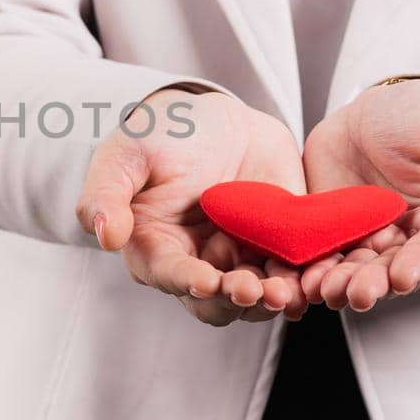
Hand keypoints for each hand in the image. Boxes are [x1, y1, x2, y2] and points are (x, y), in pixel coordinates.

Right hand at [76, 89, 308, 325]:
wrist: (211, 116)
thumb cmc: (158, 135)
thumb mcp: (125, 155)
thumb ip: (105, 194)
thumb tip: (103, 236)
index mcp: (156, 249)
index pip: (170, 275)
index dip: (188, 281)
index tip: (206, 281)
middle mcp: (198, 264)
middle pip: (216, 302)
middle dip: (235, 300)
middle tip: (253, 289)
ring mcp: (240, 258)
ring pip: (258, 296)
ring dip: (273, 299)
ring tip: (289, 290)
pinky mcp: (278, 246)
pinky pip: (295, 272)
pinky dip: (306, 280)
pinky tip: (316, 276)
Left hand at [300, 79, 419, 311]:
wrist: (377, 107)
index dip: (419, 264)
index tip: (403, 277)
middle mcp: (407, 242)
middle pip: (390, 271)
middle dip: (373, 283)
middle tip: (357, 294)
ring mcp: (367, 240)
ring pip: (353, 270)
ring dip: (339, 283)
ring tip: (323, 290)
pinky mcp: (330, 232)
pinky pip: (319, 256)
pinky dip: (309, 270)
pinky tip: (298, 281)